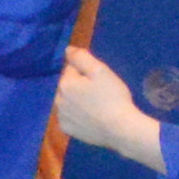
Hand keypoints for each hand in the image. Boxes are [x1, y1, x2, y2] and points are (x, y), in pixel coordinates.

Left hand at [56, 43, 164, 166]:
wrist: (119, 128)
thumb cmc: (112, 97)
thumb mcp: (101, 71)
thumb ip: (82, 58)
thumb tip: (68, 49)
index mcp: (65, 84)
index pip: (72, 68)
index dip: (87, 71)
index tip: (100, 78)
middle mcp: (58, 100)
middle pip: (68, 85)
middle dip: (80, 85)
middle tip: (100, 91)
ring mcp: (62, 117)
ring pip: (68, 101)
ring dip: (77, 99)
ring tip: (96, 104)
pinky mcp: (67, 130)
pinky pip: (69, 116)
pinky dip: (77, 114)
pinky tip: (91, 116)